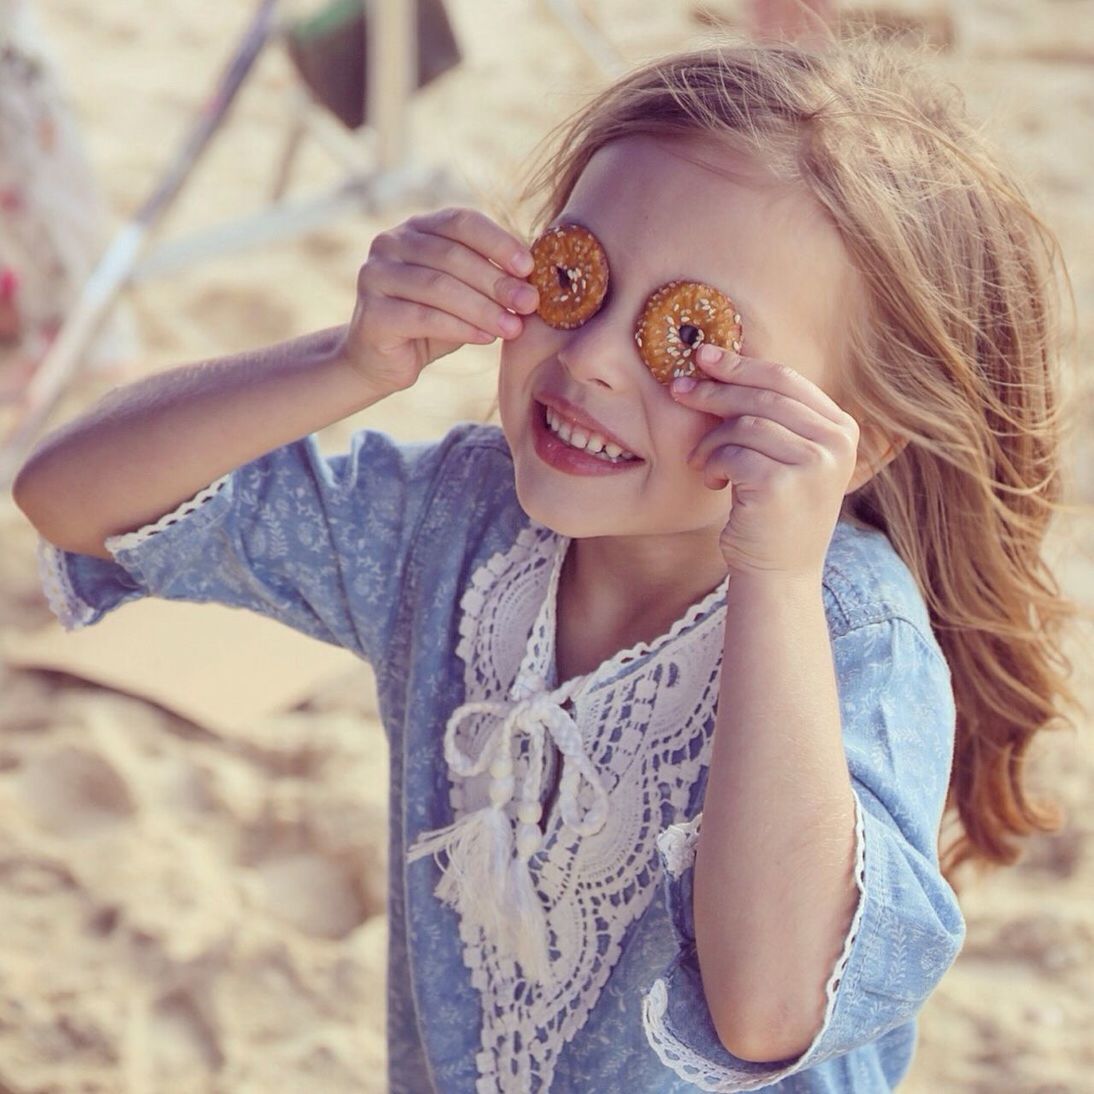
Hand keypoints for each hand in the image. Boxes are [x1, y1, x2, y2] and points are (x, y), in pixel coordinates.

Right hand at [337, 207, 538, 395]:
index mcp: (416, 228)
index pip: (461, 221)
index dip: (497, 241)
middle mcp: (390, 243)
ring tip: (513, 327)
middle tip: (529, 303)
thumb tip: (537, 273)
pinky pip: (423, 317)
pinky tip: (486, 338)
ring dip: (482, 307)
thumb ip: (490, 276)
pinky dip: (460, 327)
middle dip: (496, 280)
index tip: (529, 267)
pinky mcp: (372, 313)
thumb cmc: (431, 322)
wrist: (383, 361)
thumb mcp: (465, 293)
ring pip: (438, 286)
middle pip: (451, 255)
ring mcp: (376, 275)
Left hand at [670, 344, 859, 581]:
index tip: (704, 356)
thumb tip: (722, 362)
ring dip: (711, 441)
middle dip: (714, 390)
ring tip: (701, 461)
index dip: (741, 365)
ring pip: (744, 424)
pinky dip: (712, 463)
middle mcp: (836, 443)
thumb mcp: (786, 456)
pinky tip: (712, 481)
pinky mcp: (783, 484)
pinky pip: (732, 453)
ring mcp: (814, 463)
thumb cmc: (774, 512)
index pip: (786, 379)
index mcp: (841, 427)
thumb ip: (772, 415)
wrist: (780, 572)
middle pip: (763, 395)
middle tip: (679, 389)